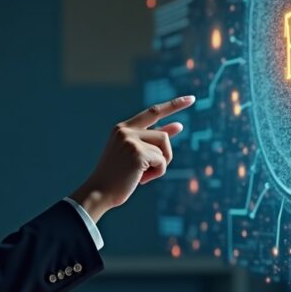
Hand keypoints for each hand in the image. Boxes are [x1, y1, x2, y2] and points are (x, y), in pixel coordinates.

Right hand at [70, 95, 194, 221]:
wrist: (99, 192)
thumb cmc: (117, 176)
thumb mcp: (136, 154)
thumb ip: (154, 139)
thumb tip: (179, 125)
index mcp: (122, 128)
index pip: (153, 112)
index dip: (174, 105)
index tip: (191, 99)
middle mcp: (126, 130)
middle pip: (162, 135)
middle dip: (167, 153)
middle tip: (164, 156)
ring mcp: (131, 140)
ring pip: (163, 148)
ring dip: (160, 164)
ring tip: (143, 176)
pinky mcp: (138, 153)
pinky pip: (162, 161)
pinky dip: (157, 172)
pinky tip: (142, 180)